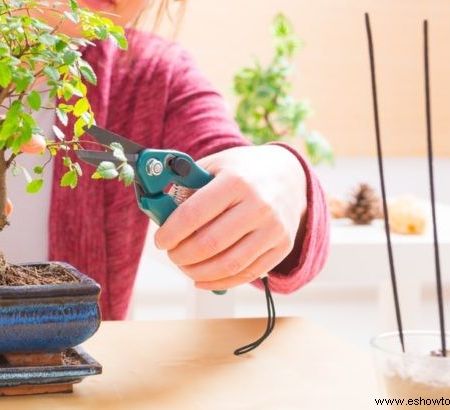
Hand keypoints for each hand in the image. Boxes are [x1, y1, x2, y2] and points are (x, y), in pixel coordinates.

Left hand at [153, 145, 306, 290]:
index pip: (194, 214)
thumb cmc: (242, 171)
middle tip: (172, 254)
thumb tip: (160, 214)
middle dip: (182, 255)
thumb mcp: (214, 166)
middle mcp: (258, 205)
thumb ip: (188, 187)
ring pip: (229, 265)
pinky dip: (220, 282)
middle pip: (210, 244)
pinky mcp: (282, 247)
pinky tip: (202, 279)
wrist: (289, 176)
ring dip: (198, 272)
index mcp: (236, 181)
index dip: (171, 232)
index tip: (160, 241)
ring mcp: (273, 228)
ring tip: (185, 267)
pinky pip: (247, 274)